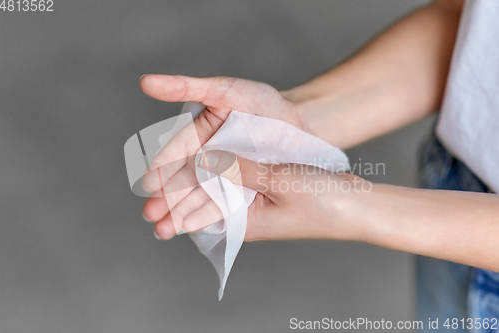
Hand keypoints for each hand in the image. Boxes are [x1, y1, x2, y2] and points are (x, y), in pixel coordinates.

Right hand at [140, 75, 303, 238]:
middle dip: (165, 198)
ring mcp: (223, 177)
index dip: (162, 168)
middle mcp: (206, 158)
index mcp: (198, 136)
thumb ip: (185, 87)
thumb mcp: (223, 90)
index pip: (176, 153)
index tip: (149, 183)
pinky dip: (205, 216)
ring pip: (198, 195)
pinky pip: (221, 204)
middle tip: (150, 214)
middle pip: (183, 179)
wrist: (299, 122)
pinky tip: (189, 229)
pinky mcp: (240, 192)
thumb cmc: (261, 103)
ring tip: (163, 230)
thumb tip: (145, 82)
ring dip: (179, 213)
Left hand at [170, 150, 367, 241]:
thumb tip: (207, 157)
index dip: (176, 206)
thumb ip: (243, 168)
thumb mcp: (281, 182)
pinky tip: (204, 158)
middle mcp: (247, 215)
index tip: (151, 199)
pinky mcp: (265, 187)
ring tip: (166, 178)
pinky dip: (219, 168)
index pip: (202, 215)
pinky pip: (235, 178)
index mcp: (247, 222)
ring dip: (194, 183)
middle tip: (147, 193)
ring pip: (218, 190)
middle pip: (205, 204)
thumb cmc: (325, 202)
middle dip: (177, 199)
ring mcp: (257, 201)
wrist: (356, 205)